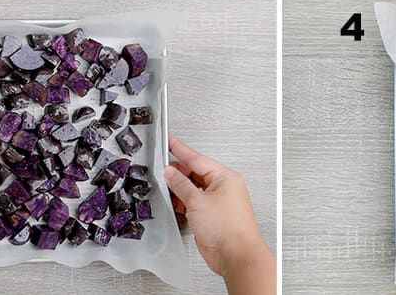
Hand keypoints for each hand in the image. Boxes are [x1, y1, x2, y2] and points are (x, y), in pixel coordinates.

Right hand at [164, 135, 273, 294]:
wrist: (234, 254)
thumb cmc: (227, 228)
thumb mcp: (197, 201)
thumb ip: (181, 185)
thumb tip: (170, 173)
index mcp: (225, 177)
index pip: (198, 158)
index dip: (181, 150)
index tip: (170, 141)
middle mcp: (223, 188)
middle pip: (195, 173)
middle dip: (178, 171)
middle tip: (161, 168)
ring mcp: (217, 203)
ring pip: (193, 189)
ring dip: (179, 188)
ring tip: (164, 184)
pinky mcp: (211, 217)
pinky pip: (194, 203)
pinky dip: (182, 201)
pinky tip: (172, 200)